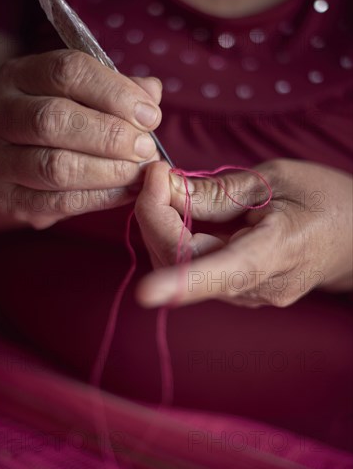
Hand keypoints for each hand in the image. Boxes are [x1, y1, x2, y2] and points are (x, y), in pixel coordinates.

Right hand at [0, 50, 161, 230]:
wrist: (11, 160)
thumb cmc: (56, 121)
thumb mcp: (78, 94)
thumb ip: (114, 89)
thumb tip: (151, 92)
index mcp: (21, 76)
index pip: (67, 72)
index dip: (116, 93)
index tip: (150, 115)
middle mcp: (2, 113)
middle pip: (56, 119)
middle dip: (112, 136)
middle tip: (146, 148)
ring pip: (56, 166)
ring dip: (109, 171)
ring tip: (139, 172)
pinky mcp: (10, 199)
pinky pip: (60, 202)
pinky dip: (101, 198)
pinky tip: (127, 192)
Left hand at [135, 160, 352, 307]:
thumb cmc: (324, 199)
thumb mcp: (274, 180)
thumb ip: (217, 192)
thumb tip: (165, 189)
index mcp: (278, 251)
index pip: (224, 274)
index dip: (182, 285)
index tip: (145, 293)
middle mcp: (259, 285)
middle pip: (186, 264)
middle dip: (156, 218)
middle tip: (156, 176)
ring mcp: (248, 293)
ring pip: (183, 267)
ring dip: (162, 226)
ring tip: (167, 186)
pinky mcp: (239, 290)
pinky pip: (193, 267)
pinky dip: (176, 236)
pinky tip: (180, 210)